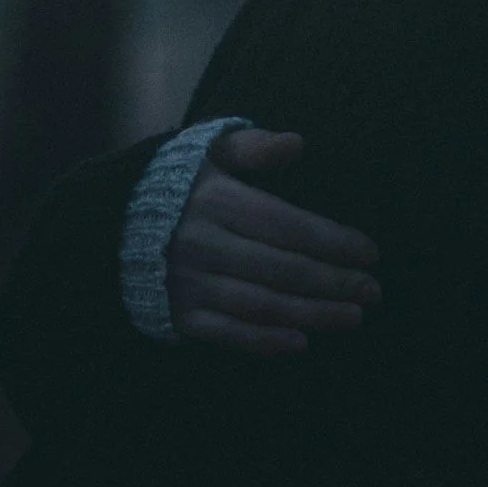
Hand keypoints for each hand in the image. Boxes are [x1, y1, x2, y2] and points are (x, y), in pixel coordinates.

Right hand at [168, 128, 382, 356]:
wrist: (114, 221)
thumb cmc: (182, 182)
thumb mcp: (211, 150)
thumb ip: (254, 146)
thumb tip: (297, 143)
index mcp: (217, 201)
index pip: (288, 225)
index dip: (333, 241)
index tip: (370, 253)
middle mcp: (203, 244)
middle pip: (283, 269)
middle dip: (334, 283)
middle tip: (373, 292)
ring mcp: (190, 283)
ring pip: (263, 305)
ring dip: (313, 315)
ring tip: (353, 318)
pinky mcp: (180, 314)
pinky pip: (229, 334)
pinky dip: (265, 341)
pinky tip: (301, 343)